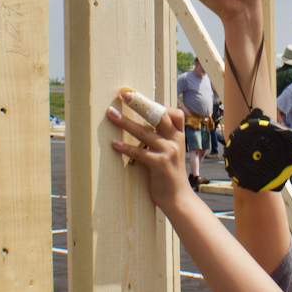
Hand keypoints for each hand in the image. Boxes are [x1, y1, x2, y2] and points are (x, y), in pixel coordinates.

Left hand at [108, 97, 191, 212]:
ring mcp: (168, 152)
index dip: (156, 103)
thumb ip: (162, 139)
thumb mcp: (172, 153)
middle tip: (124, 94)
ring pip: (144, 132)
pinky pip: (139, 152)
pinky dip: (125, 147)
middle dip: (140, 103)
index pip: (173, 113)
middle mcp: (175, 140)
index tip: (138, 96)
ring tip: (111, 114)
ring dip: (125, 122)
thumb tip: (143, 127)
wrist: (178, 198)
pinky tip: (114, 144)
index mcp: (179, 136)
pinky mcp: (159, 164)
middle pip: (157, 115)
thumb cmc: (170, 175)